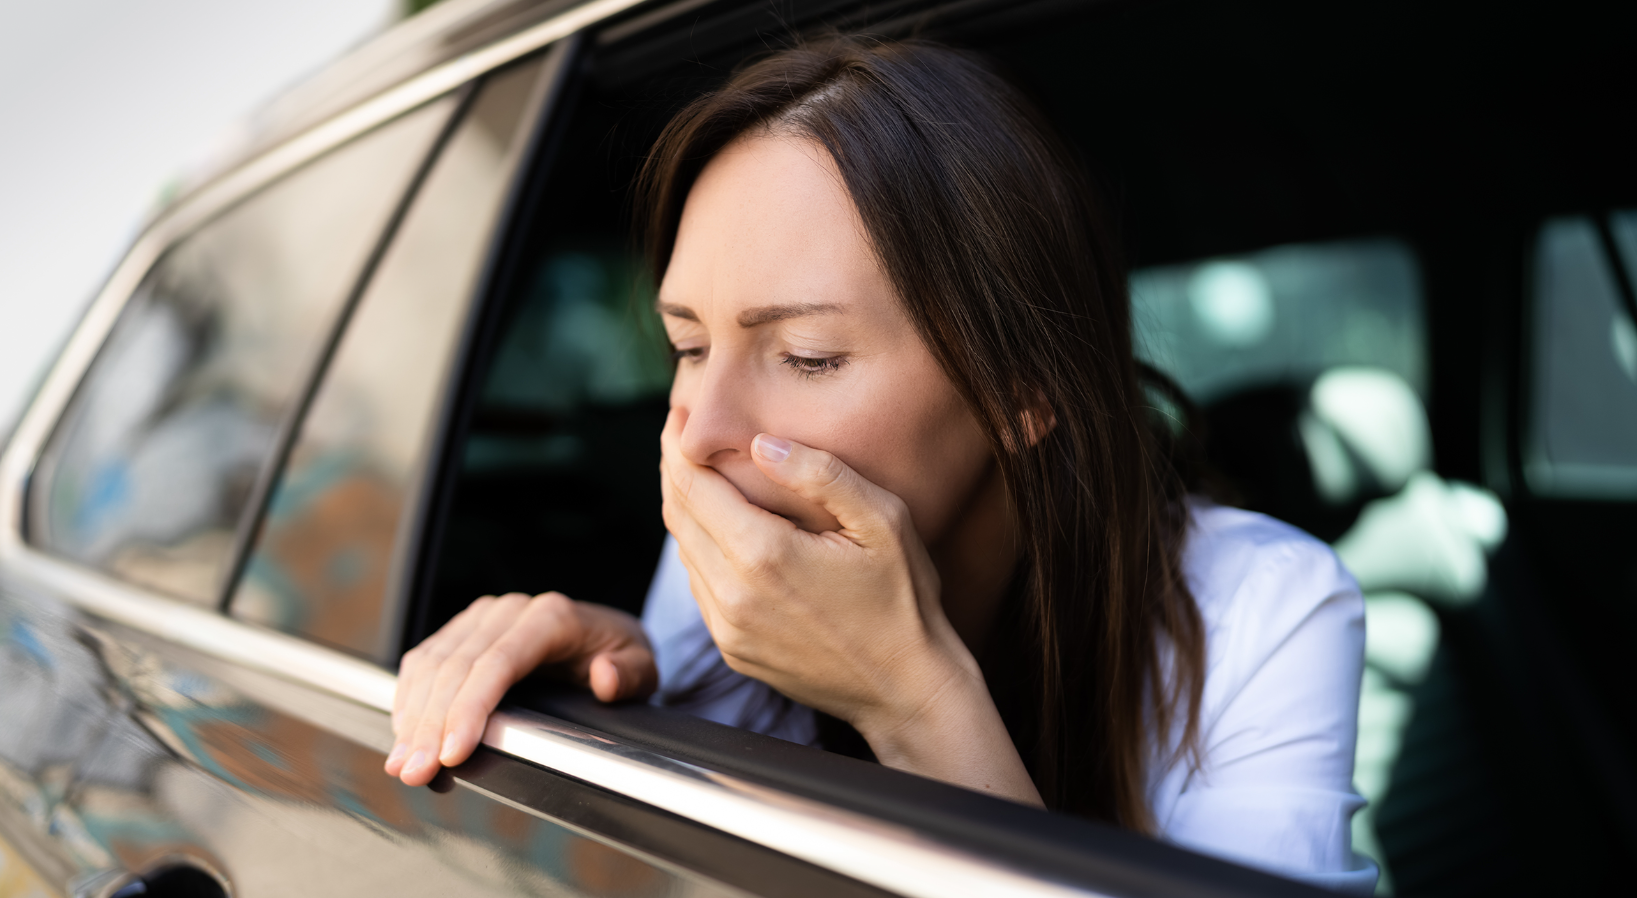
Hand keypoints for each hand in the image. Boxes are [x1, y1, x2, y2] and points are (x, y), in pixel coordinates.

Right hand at [385, 592, 655, 786]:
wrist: (604, 634)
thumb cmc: (619, 654)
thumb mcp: (642, 666)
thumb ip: (630, 674)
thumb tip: (605, 677)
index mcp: (551, 617)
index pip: (497, 662)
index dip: (469, 709)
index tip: (452, 752)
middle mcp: (510, 611)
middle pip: (456, 668)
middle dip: (431, 725)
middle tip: (416, 771)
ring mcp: (482, 618)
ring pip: (432, 665)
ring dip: (412, 717)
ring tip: (403, 763)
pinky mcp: (463, 630)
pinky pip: (425, 661)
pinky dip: (409, 699)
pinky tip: (404, 733)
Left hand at [660, 409, 1039, 804]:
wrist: (908, 690)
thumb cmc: (905, 601)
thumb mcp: (883, 521)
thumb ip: (821, 474)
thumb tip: (761, 444)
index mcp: (764, 554)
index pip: (693, 485)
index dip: (677, 445)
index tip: (676, 415)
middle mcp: (733, 595)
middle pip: (678, 516)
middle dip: (673, 469)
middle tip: (678, 435)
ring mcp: (728, 629)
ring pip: (684, 552)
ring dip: (685, 510)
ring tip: (698, 476)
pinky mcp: (733, 650)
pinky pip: (701, 588)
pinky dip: (700, 550)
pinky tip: (721, 531)